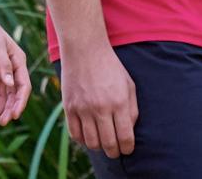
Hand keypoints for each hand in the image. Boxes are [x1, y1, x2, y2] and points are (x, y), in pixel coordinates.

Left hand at [0, 9, 30, 124]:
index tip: (13, 115)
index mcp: (18, 61)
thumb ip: (3, 65)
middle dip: (7, 109)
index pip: (23, 86)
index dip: (20, 102)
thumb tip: (11, 86)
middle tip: (0, 122)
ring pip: (1, 95)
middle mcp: (10, 68)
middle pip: (12, 94)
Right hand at [59, 42, 136, 157]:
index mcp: (119, 102)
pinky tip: (88, 135)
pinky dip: (83, 140)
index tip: (127, 149)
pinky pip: (75, 134)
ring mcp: (83, 108)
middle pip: (108, 144)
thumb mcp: (128, 85)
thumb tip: (129, 131)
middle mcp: (101, 108)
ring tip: (102, 143)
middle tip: (115, 150)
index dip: (127, 148)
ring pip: (91, 142)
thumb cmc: (110, 67)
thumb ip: (132, 110)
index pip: (125, 138)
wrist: (85, 49)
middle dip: (114, 152)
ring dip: (99, 147)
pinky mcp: (69, 107)